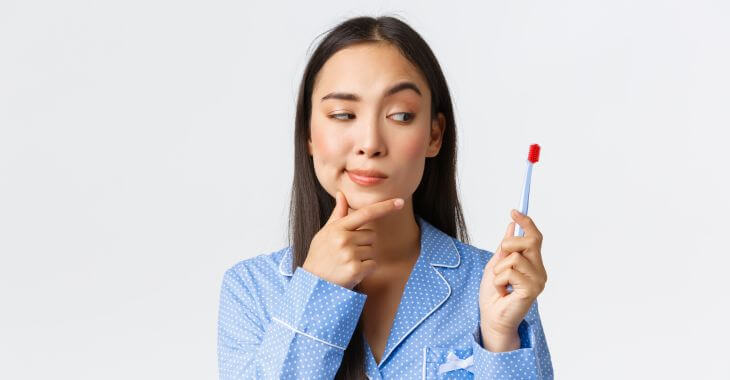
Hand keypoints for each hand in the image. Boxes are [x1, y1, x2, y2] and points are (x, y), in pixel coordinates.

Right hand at [302, 191, 403, 289]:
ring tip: (346, 263)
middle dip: (364, 243)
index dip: (384, 207)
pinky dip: (366, 269)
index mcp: (337, 228)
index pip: (365, 213)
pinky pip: (373, 264)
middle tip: (346, 253)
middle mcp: (344, 239)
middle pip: (372, 235)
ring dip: (364, 257)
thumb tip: (341, 194)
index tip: (400, 202)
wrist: (312, 283)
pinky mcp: (355, 270)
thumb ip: (338, 214)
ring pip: (373, 250)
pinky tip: (351, 271)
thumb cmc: (320, 256)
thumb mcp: (325, 233)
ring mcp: (350, 255)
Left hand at [478, 209, 546, 347]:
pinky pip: (510, 271)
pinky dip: (499, 279)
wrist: (491, 317)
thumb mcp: (496, 264)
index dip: (526, 222)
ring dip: (500, 268)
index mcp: (533, 263)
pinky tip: (503, 290)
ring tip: (500, 282)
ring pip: (515, 256)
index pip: (535, 237)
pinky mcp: (532, 290)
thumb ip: (505, 247)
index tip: (514, 211)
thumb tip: (512, 226)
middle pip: (531, 240)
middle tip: (500, 260)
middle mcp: (539, 270)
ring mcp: (538, 280)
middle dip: (509, 244)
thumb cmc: (493, 294)